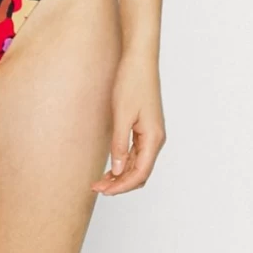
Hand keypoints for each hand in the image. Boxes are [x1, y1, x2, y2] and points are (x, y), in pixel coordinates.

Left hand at [92, 55, 164, 195]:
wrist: (139, 60)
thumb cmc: (131, 82)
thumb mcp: (121, 116)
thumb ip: (120, 145)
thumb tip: (118, 171)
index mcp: (153, 138)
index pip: (140, 173)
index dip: (122, 186)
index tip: (103, 191)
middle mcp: (156, 139)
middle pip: (141, 173)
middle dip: (120, 184)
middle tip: (96, 188)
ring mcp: (151, 134)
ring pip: (138, 165)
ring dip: (121, 175)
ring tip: (100, 181)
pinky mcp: (145, 128)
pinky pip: (137, 154)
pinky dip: (124, 163)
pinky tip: (110, 166)